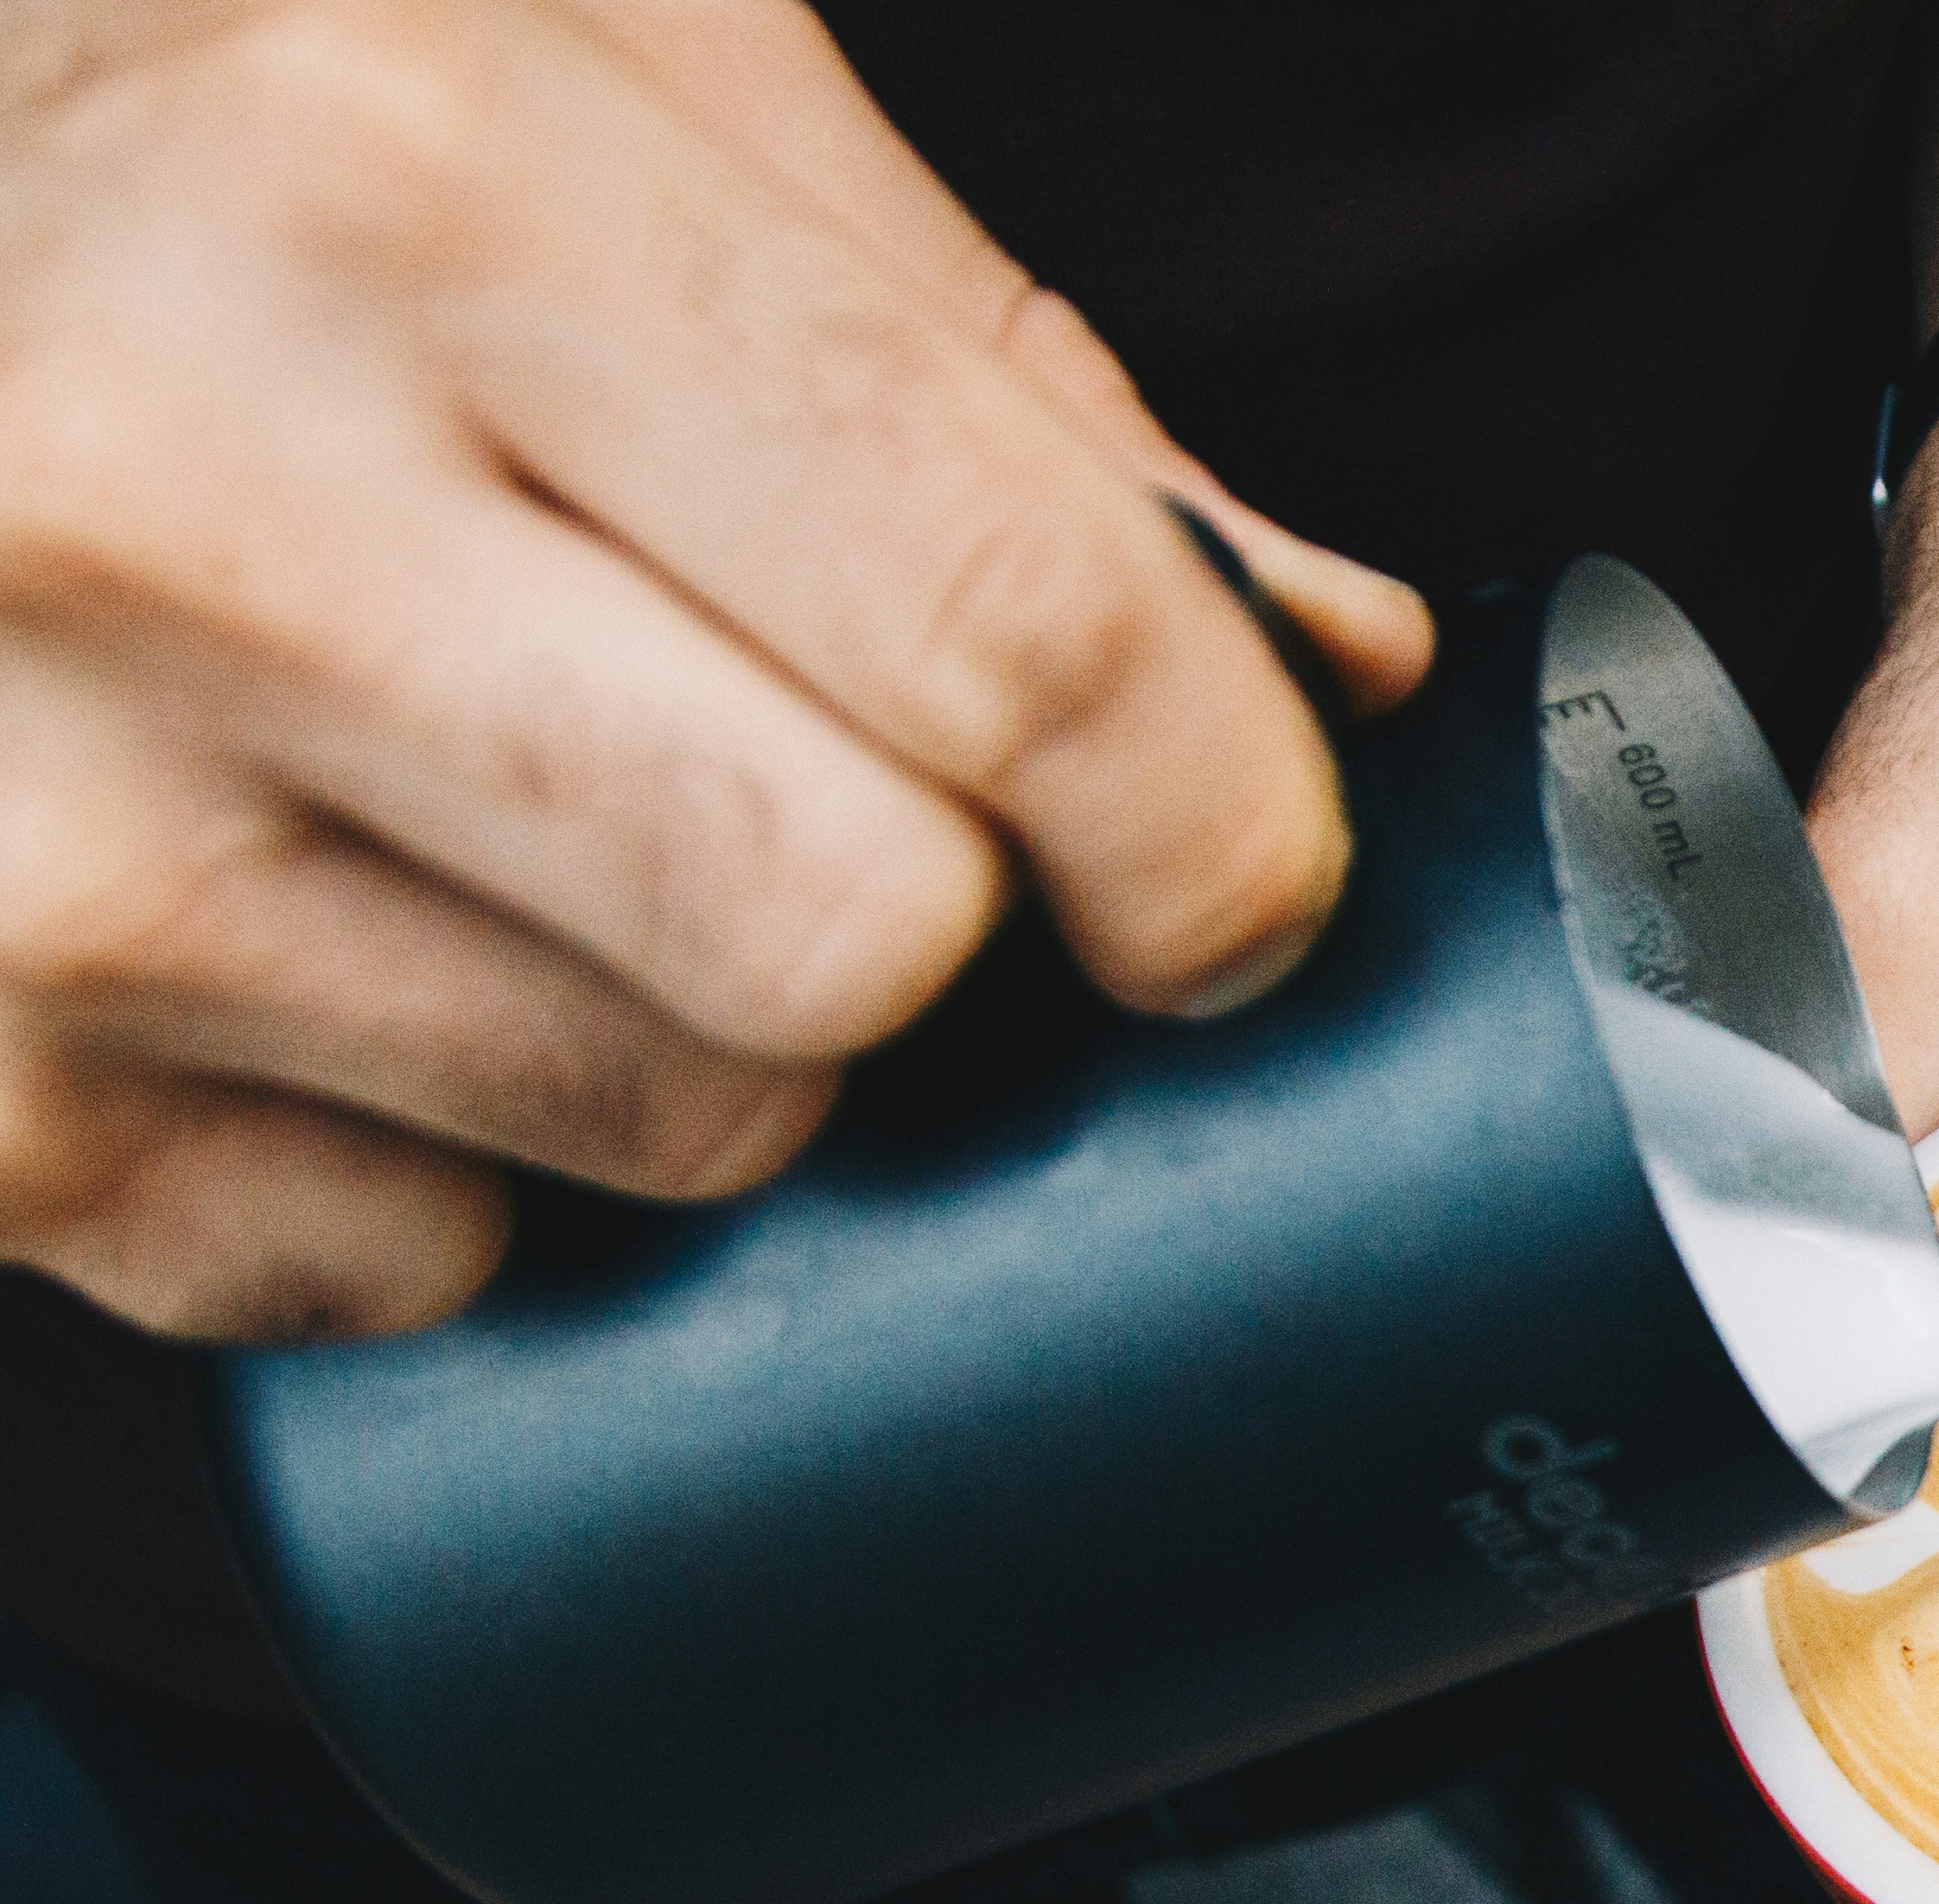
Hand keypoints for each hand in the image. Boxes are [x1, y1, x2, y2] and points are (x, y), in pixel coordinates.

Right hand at [0, 0, 1433, 1340]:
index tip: (1231, 866)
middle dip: (937, 910)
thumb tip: (1327, 662)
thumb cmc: (233, 142)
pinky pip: (429, 1267)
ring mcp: (32, 832)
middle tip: (825, 787)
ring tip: (515, 808)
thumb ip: (990, 377)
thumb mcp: (617, 78)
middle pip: (868, 937)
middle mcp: (177, 497)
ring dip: (698, 1036)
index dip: (1220, 813)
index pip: (1024, 629)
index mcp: (408, 178)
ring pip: (683, 1134)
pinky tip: (323, 937)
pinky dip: (443, 1159)